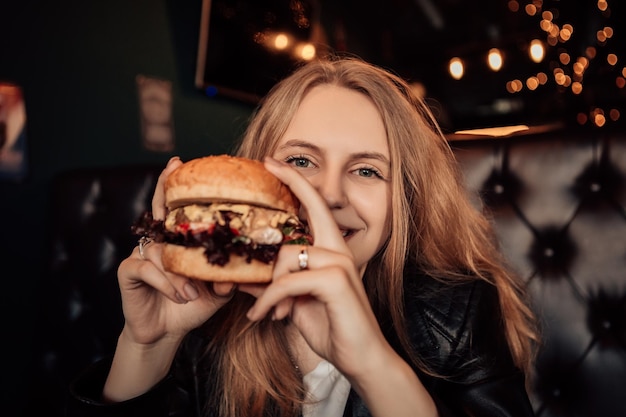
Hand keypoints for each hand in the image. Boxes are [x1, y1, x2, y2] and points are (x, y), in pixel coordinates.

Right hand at [117, 157, 234, 345]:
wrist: (167, 332)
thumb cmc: (193, 304)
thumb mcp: (219, 289)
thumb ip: (228, 276)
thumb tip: (245, 267)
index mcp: (178, 241)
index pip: (176, 209)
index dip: (174, 185)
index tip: (178, 162)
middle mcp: (159, 241)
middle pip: (159, 209)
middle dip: (165, 187)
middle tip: (171, 168)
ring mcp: (142, 253)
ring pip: (161, 249)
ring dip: (179, 273)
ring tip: (192, 293)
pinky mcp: (129, 270)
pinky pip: (147, 267)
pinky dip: (166, 283)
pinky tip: (179, 295)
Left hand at [245, 157, 390, 378]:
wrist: (361, 358)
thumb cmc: (331, 326)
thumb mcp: (296, 302)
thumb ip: (276, 283)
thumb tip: (243, 275)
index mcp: (332, 249)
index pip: (314, 205)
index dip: (294, 180)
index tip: (271, 160)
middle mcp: (338, 250)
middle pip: (297, 223)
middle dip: (273, 223)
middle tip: (254, 229)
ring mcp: (339, 263)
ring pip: (286, 256)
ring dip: (267, 288)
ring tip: (264, 311)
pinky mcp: (335, 281)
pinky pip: (286, 282)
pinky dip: (270, 301)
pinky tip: (264, 317)